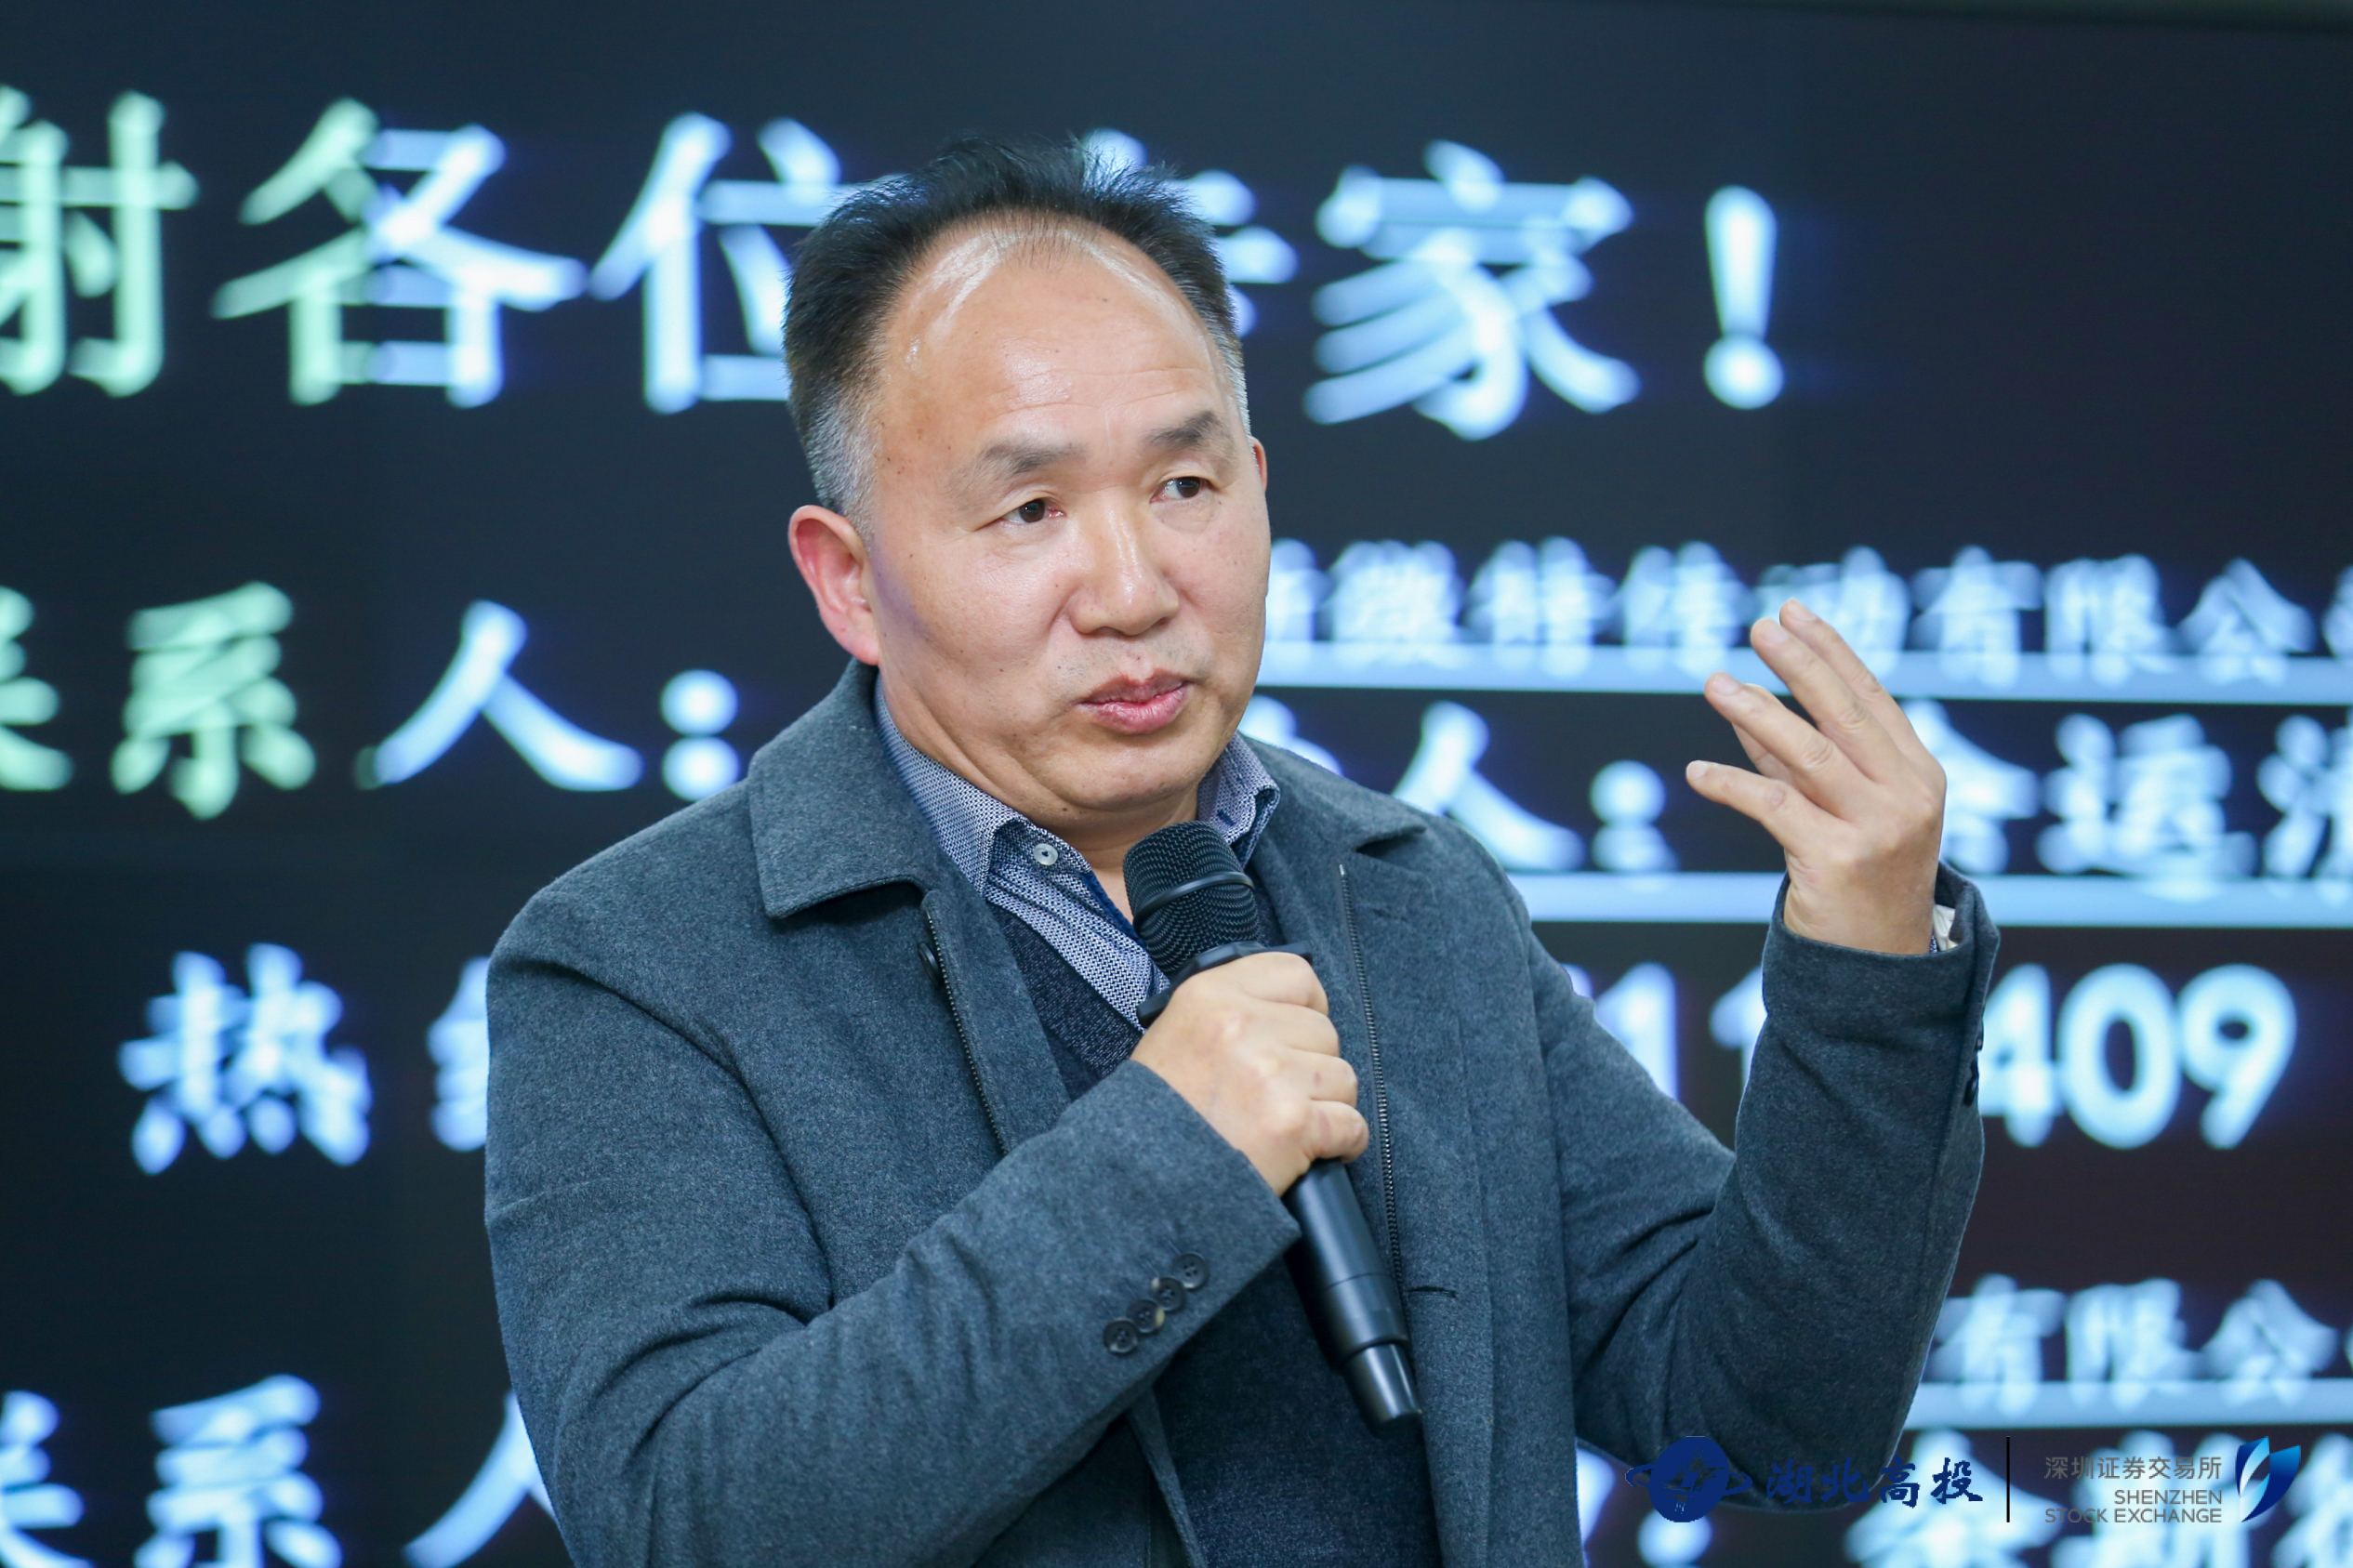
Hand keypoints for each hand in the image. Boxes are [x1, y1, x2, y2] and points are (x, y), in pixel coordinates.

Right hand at [1129, 952, 1367, 1192]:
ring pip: (1343, 1077)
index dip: (1305, 1008)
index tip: (1295, 1034)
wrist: (1137, 1180)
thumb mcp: (1176, 1032)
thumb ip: (1230, 1009)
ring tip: (1288, 1123)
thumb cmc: (1158, 1113)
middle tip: (1279, 1093)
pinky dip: (1343, 1142)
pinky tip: (1315, 1149)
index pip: (1297, 974)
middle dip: (1311, 1065)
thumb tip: (1288, 1010)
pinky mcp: (1294, 1123)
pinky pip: (1353, 1125)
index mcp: (1211, 994)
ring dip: (1326, 1105)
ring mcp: (1271, 1073)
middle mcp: (1242, 1025)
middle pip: (1325, 1032)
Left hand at [1685, 599, 1946, 954]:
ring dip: (1756, 714)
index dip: (1831, 652)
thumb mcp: (1840, 808)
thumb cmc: (1859, 878)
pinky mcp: (1837, 861)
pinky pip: (1775, 807)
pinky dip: (1733, 784)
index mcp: (1919, 772)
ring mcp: (1877, 829)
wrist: (1880, 966)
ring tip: (1716, 683)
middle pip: (1845, 715)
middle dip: (1800, 665)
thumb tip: (1745, 700)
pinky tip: (1698, 772)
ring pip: (1809, 755)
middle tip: (1760, 627)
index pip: (1872, 697)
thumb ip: (1798, 757)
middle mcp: (1907, 795)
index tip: (1794, 613)